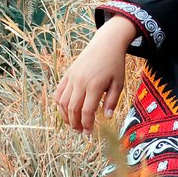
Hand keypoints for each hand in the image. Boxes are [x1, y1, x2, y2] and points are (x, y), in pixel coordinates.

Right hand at [54, 16, 137, 131]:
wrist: (106, 43)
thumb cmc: (115, 64)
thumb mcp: (119, 83)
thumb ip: (112, 101)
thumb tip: (107, 117)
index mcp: (95, 85)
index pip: (86, 111)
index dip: (87, 124)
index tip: (90, 133)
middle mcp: (80, 82)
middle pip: (72, 109)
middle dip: (75, 123)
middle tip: (80, 132)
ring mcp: (72, 77)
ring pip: (63, 102)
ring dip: (65, 116)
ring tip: (72, 124)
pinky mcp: (67, 74)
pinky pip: (59, 92)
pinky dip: (59, 104)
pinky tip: (65, 111)